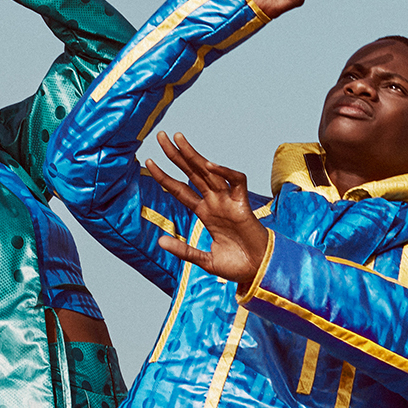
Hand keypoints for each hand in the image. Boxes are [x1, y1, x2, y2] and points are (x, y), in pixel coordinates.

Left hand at [145, 132, 272, 290]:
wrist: (258, 271)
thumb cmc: (235, 265)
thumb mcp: (204, 260)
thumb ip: (183, 251)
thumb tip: (160, 241)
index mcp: (204, 213)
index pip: (180, 190)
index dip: (164, 176)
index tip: (149, 162)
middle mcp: (214, 203)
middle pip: (192, 173)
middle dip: (177, 155)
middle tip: (162, 136)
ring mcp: (228, 202)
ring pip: (209, 172)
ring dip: (194, 156)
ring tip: (179, 140)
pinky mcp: (243, 205)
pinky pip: (235, 182)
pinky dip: (225, 172)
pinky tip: (210, 165)